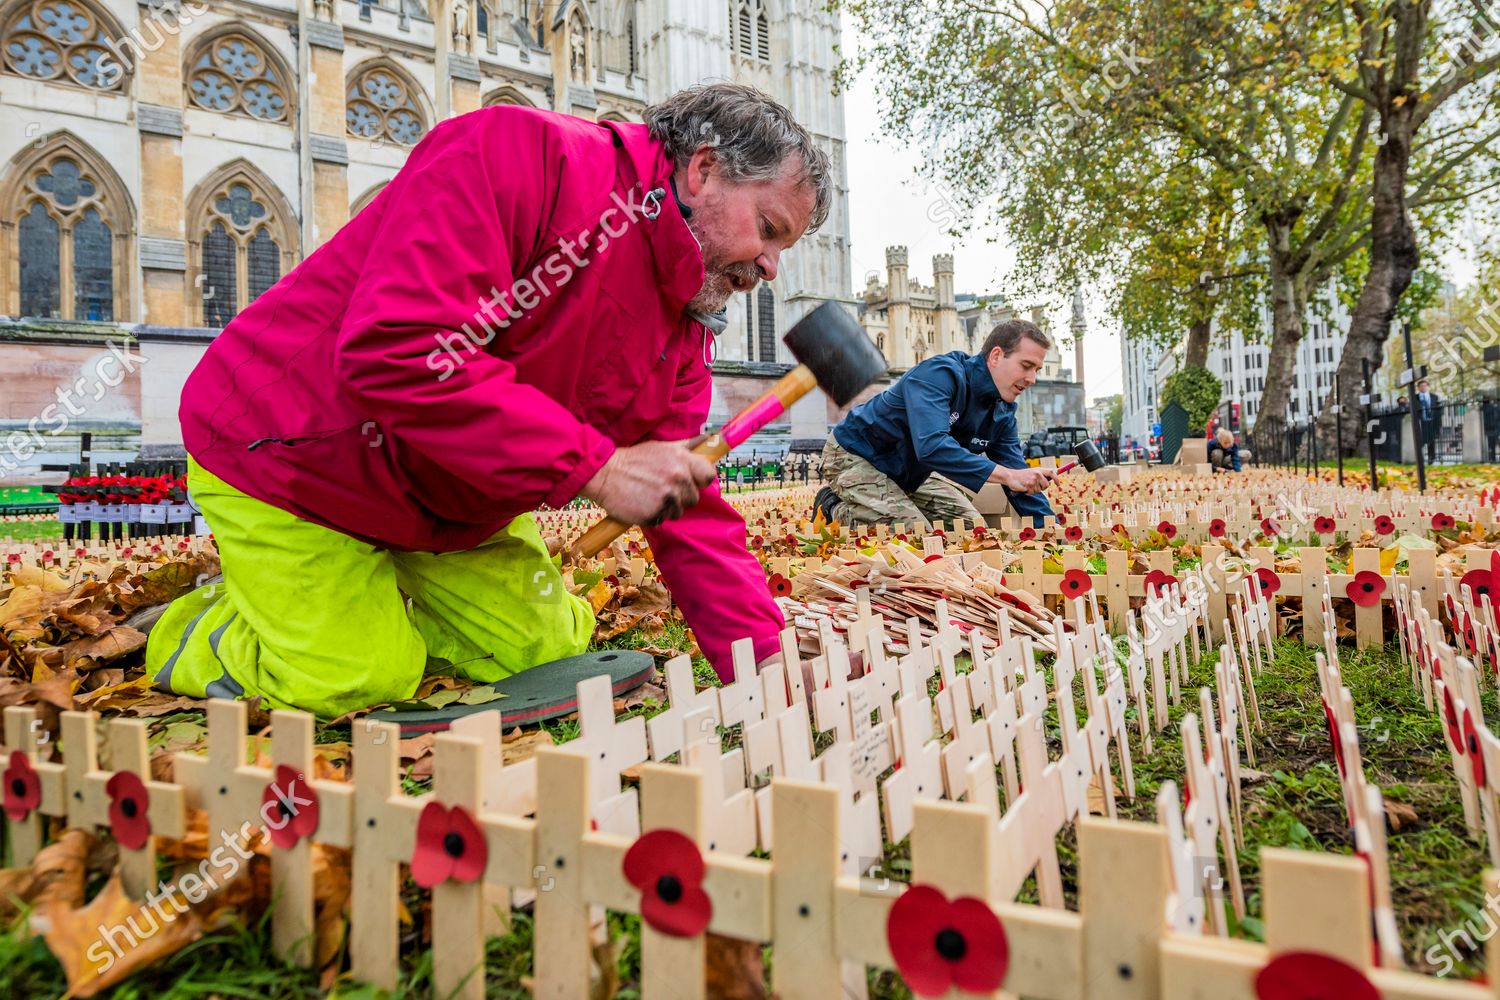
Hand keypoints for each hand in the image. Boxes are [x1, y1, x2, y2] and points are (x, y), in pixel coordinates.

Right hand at [580, 440, 716, 525]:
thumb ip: (686, 446)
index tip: (691, 481)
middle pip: (693, 498)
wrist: (605, 474)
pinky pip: (662, 520)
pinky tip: (642, 503)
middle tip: (662, 488)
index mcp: (682, 460)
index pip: (708, 476)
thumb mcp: (662, 446)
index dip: (700, 480)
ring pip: (678, 512)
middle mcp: (677, 479)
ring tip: (650, 495)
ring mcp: (666, 499)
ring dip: (667, 507)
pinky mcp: (654, 514)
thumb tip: (708, 440)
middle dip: (681, 496)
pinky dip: (653, 515)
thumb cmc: (634, 460)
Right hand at [991, 465, 1054, 493]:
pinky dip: (1028, 492)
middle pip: (1046, 485)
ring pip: (1039, 490)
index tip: (1058, 484)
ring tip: (1027, 485)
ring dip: (1033, 490)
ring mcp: (1033, 480)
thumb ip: (1042, 474)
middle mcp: (1037, 474)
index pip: (1051, 473)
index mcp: (1039, 470)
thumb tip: (1051, 480)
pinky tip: (1024, 488)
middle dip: (1042, 488)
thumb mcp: (1033, 471)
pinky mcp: (1028, 486)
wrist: (1010, 476)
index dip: (1056, 479)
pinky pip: (1032, 492)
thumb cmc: (1022, 475)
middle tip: (1035, 486)